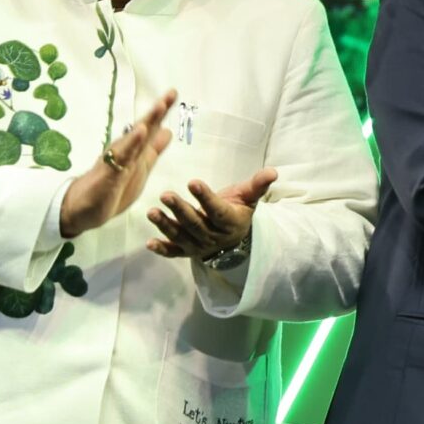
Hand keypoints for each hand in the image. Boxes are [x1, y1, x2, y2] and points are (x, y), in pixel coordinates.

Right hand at [58, 89, 177, 238]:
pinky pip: (122, 158)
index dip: (161, 112)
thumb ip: (152, 150)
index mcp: (134, 151)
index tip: (173, 93)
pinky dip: (132, 144)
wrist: (81, 210)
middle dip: (157, 111)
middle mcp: (125, 151)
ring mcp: (116, 161)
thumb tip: (167, 131)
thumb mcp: (139, 169)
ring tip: (160, 106)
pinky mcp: (109, 175)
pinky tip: (141, 132)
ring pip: (134, 139)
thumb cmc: (111, 189)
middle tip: (172, 92)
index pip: (150, 128)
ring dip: (147, 122)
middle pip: (143, 128)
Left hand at [147, 169, 277, 263]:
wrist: (232, 238)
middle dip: (180, 210)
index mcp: (230, 222)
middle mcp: (214, 237)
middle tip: (165, 195)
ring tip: (151, 212)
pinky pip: (173, 252)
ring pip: (181, 236)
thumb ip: (257, 185)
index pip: (217, 210)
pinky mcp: (186, 252)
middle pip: (196, 224)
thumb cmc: (237, 211)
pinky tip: (150, 243)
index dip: (205, 197)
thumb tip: (273, 171)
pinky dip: (162, 250)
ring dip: (166, 226)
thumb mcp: (248, 197)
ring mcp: (198, 246)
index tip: (192, 182)